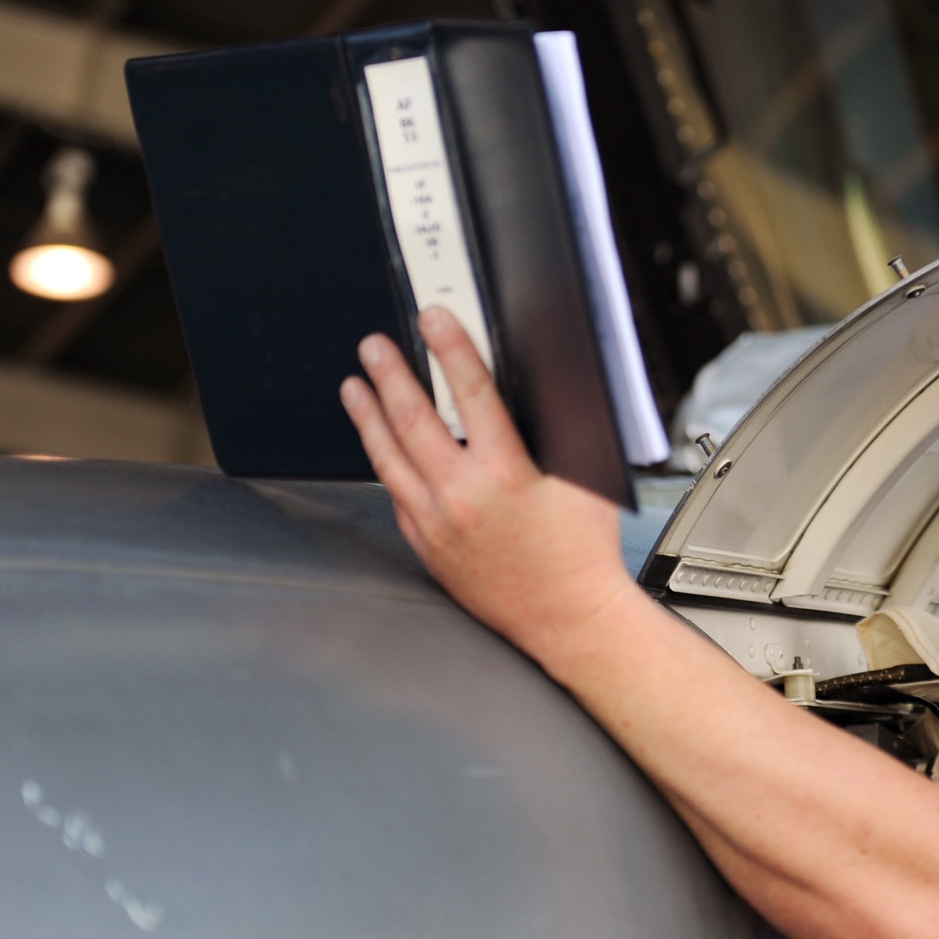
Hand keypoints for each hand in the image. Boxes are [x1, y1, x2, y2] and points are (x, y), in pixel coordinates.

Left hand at [340, 307, 631, 659]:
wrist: (566, 618)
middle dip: (391, 375)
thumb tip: (533, 391)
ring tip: (354, 386)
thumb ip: (557, 434)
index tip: (433, 320)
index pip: (472, 394)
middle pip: (415, 420)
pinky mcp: (427, 545)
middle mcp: (463, 497)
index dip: (450, 350)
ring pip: (390, 458)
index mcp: (507, 474)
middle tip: (375, 345)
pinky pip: (395, 495)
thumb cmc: (581, 553)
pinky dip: (383, 463)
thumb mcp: (584, 479)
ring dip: (369, 416)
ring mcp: (437, 523)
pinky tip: (377, 445)